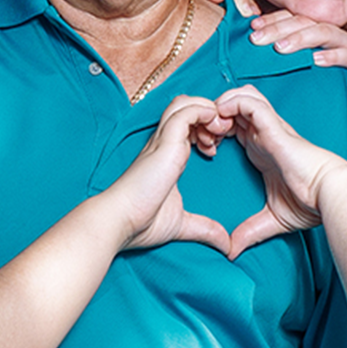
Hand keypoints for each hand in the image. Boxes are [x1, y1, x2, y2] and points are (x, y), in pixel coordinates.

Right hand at [106, 95, 231, 254]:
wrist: (120, 221)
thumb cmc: (141, 222)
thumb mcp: (182, 224)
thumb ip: (205, 228)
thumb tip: (226, 244)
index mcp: (166, 157)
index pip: (186, 126)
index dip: (205, 130)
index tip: (216, 150)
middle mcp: (163, 144)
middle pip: (186, 107)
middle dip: (209, 115)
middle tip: (223, 135)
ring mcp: (163, 140)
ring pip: (186, 103)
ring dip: (208, 110)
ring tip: (220, 130)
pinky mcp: (165, 142)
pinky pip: (187, 112)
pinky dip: (204, 112)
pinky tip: (215, 128)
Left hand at [214, 86, 346, 258]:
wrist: (329, 195)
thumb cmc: (309, 204)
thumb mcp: (271, 220)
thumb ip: (250, 231)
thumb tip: (232, 252)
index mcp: (261, 149)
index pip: (233, 127)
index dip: (215, 131)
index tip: (204, 149)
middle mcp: (264, 134)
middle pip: (233, 106)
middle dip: (214, 114)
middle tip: (203, 134)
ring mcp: (269, 127)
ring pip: (241, 95)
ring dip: (222, 103)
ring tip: (213, 123)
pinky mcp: (273, 125)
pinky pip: (248, 101)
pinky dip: (232, 102)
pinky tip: (222, 117)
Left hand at [248, 11, 346, 81]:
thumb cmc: (330, 84)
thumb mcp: (304, 69)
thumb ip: (284, 60)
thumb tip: (252, 59)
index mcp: (314, 32)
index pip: (290, 18)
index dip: (270, 20)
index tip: (250, 29)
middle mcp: (330, 34)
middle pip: (303, 22)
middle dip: (278, 29)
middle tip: (256, 40)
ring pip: (324, 33)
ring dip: (301, 39)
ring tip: (280, 48)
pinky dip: (333, 56)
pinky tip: (317, 61)